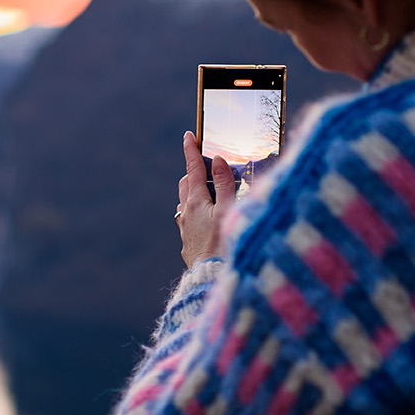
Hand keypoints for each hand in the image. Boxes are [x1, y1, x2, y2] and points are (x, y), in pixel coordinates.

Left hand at [175, 131, 236, 268]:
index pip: (193, 169)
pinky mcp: (189, 242)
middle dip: (195, 173)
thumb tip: (219, 160)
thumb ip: (226, 184)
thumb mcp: (229, 210)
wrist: (211, 278)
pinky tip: (210, 221)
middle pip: (187, 184)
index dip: (191, 150)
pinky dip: (198, 212)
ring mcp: (186, 228)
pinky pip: (190, 220)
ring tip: (212, 193)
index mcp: (196, 201)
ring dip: (195, 193)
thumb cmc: (224, 245)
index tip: (189, 135)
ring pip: (186, 202)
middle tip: (208, 167)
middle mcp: (186, 213)